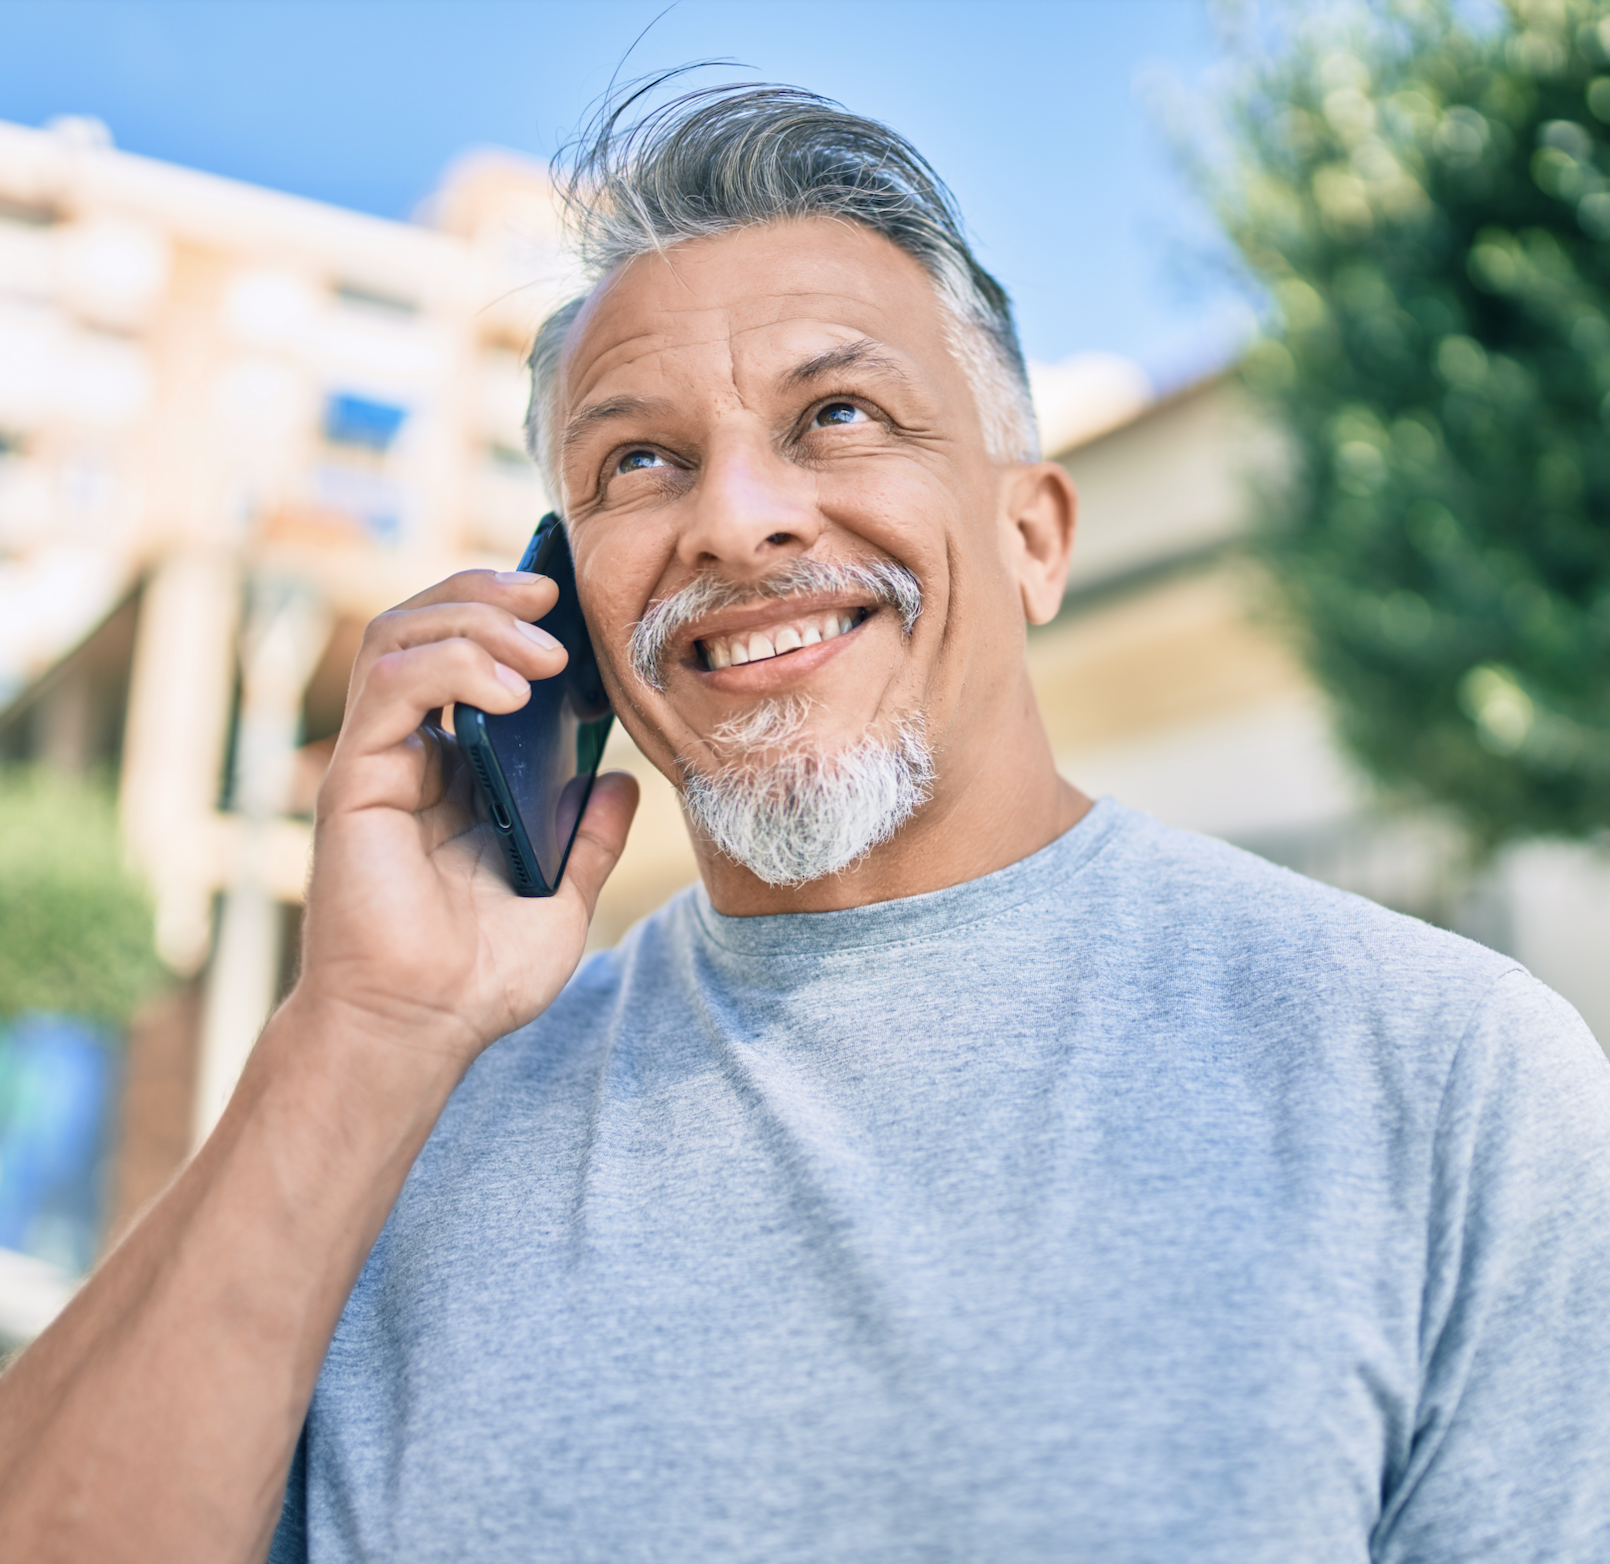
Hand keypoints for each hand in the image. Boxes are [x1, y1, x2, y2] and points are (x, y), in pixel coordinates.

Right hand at [292, 569, 639, 1070]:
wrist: (423, 1028)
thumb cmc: (476, 978)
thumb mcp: (562, 898)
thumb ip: (590, 839)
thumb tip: (623, 782)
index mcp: (454, 774)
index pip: (466, 658)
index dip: (507, 615)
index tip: (567, 606)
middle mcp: (410, 756)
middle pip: (428, 626)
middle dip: (489, 593)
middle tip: (553, 595)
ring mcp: (378, 762)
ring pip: (402, 637)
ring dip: (475, 619)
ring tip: (544, 651)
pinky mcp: (355, 778)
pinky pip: (390, 685)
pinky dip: (451, 664)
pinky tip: (511, 687)